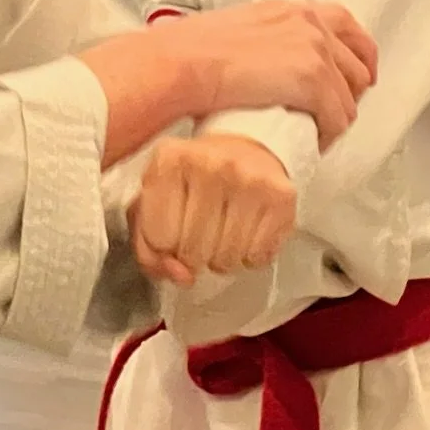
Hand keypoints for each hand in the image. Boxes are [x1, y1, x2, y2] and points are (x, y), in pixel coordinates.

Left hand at [130, 135, 295, 286]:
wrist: (243, 152)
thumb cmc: (190, 185)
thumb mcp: (152, 206)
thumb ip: (149, 250)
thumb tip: (182, 277)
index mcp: (168, 160)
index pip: (158, 238)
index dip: (164, 247)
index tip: (171, 229)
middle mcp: (209, 163)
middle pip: (192, 252)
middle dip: (192, 256)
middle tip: (199, 233)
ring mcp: (248, 178)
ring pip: (226, 259)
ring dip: (221, 259)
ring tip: (222, 233)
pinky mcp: (280, 196)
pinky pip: (257, 258)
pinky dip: (249, 257)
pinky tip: (246, 232)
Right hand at [158, 0, 376, 145]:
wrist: (181, 64)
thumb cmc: (188, 51)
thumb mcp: (234, 28)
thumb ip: (261, 37)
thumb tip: (260, 63)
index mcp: (288, 8)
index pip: (343, 23)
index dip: (357, 51)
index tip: (356, 71)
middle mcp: (308, 23)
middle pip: (358, 61)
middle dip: (351, 91)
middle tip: (335, 112)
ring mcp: (314, 51)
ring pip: (350, 96)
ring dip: (337, 118)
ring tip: (317, 133)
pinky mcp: (313, 82)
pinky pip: (338, 118)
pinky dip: (328, 135)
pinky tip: (311, 142)